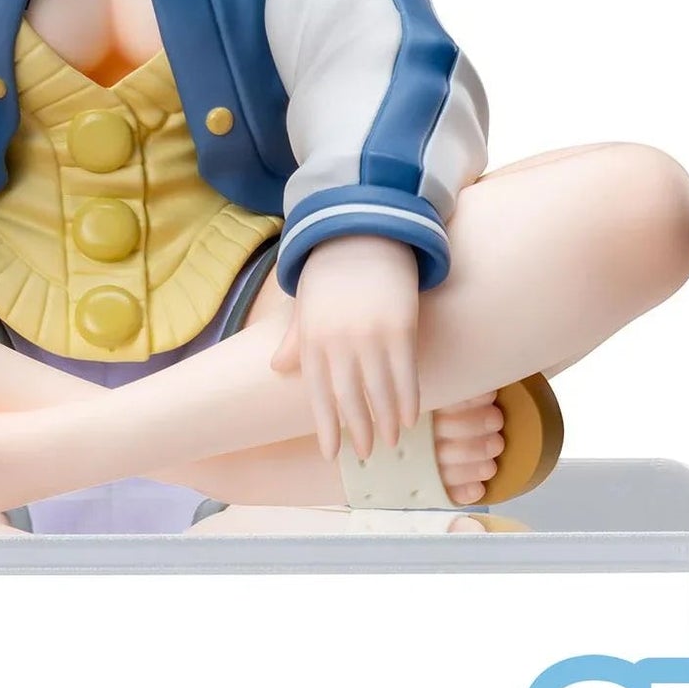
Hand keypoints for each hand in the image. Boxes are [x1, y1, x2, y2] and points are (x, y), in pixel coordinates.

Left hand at [271, 232, 420, 461]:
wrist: (362, 232)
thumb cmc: (330, 269)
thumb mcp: (306, 302)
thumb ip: (296, 338)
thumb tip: (278, 367)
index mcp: (312, 339)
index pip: (317, 394)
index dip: (326, 426)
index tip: (332, 453)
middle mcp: (338, 343)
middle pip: (348, 399)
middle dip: (357, 431)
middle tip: (366, 455)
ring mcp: (369, 337)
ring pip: (379, 392)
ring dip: (385, 422)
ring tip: (390, 442)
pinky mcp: (399, 327)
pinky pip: (405, 373)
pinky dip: (408, 399)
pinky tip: (410, 417)